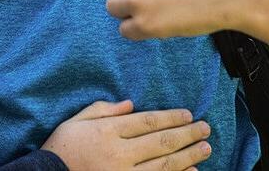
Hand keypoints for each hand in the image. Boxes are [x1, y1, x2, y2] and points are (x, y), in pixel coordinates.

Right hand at [42, 100, 210, 169]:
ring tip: (206, 147)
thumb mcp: (76, 120)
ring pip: (164, 164)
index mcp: (107, 131)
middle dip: (186, 133)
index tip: (187, 114)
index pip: (146, 122)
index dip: (169, 117)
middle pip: (160, 141)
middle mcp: (119, 152)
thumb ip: (102, 110)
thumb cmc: (63, 146)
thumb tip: (130, 104)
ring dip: (188, 154)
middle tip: (205, 127)